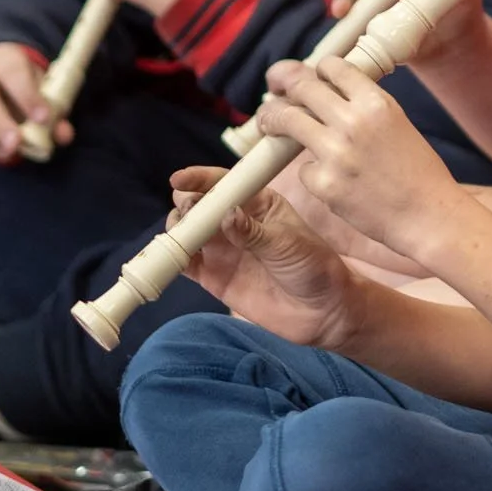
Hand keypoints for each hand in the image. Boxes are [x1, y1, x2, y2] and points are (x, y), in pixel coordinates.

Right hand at [168, 166, 367, 351]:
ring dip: (177, 229)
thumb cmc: (313, 268)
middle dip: (187, 203)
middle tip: (189, 213)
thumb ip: (253, 231)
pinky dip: (172, 258)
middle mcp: (234, 221)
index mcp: (257, 203)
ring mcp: (222, 248)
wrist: (321, 312)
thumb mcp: (287, 244)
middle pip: (199, 204)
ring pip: (187, 230)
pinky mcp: (213, 276)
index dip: (200, 179)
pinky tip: (170, 258)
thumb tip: (225, 215)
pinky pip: (185, 263)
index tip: (180, 180)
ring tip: (182, 236)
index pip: (224, 183)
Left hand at [256, 57, 472, 266]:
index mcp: (376, 102)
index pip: (332, 66)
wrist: (428, 216)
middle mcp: (354, 121)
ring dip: (272, 119)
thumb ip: (363, 107)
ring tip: (268, 123)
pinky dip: (313, 174)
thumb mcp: (396, 123)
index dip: (317, 70)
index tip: (308, 78)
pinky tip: (331, 183)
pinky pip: (304, 169)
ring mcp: (336, 152)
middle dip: (283, 85)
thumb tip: (325, 93)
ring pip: (286, 120)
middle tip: (275, 90)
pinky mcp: (324, 183)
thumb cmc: (418, 173)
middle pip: (302, 87)